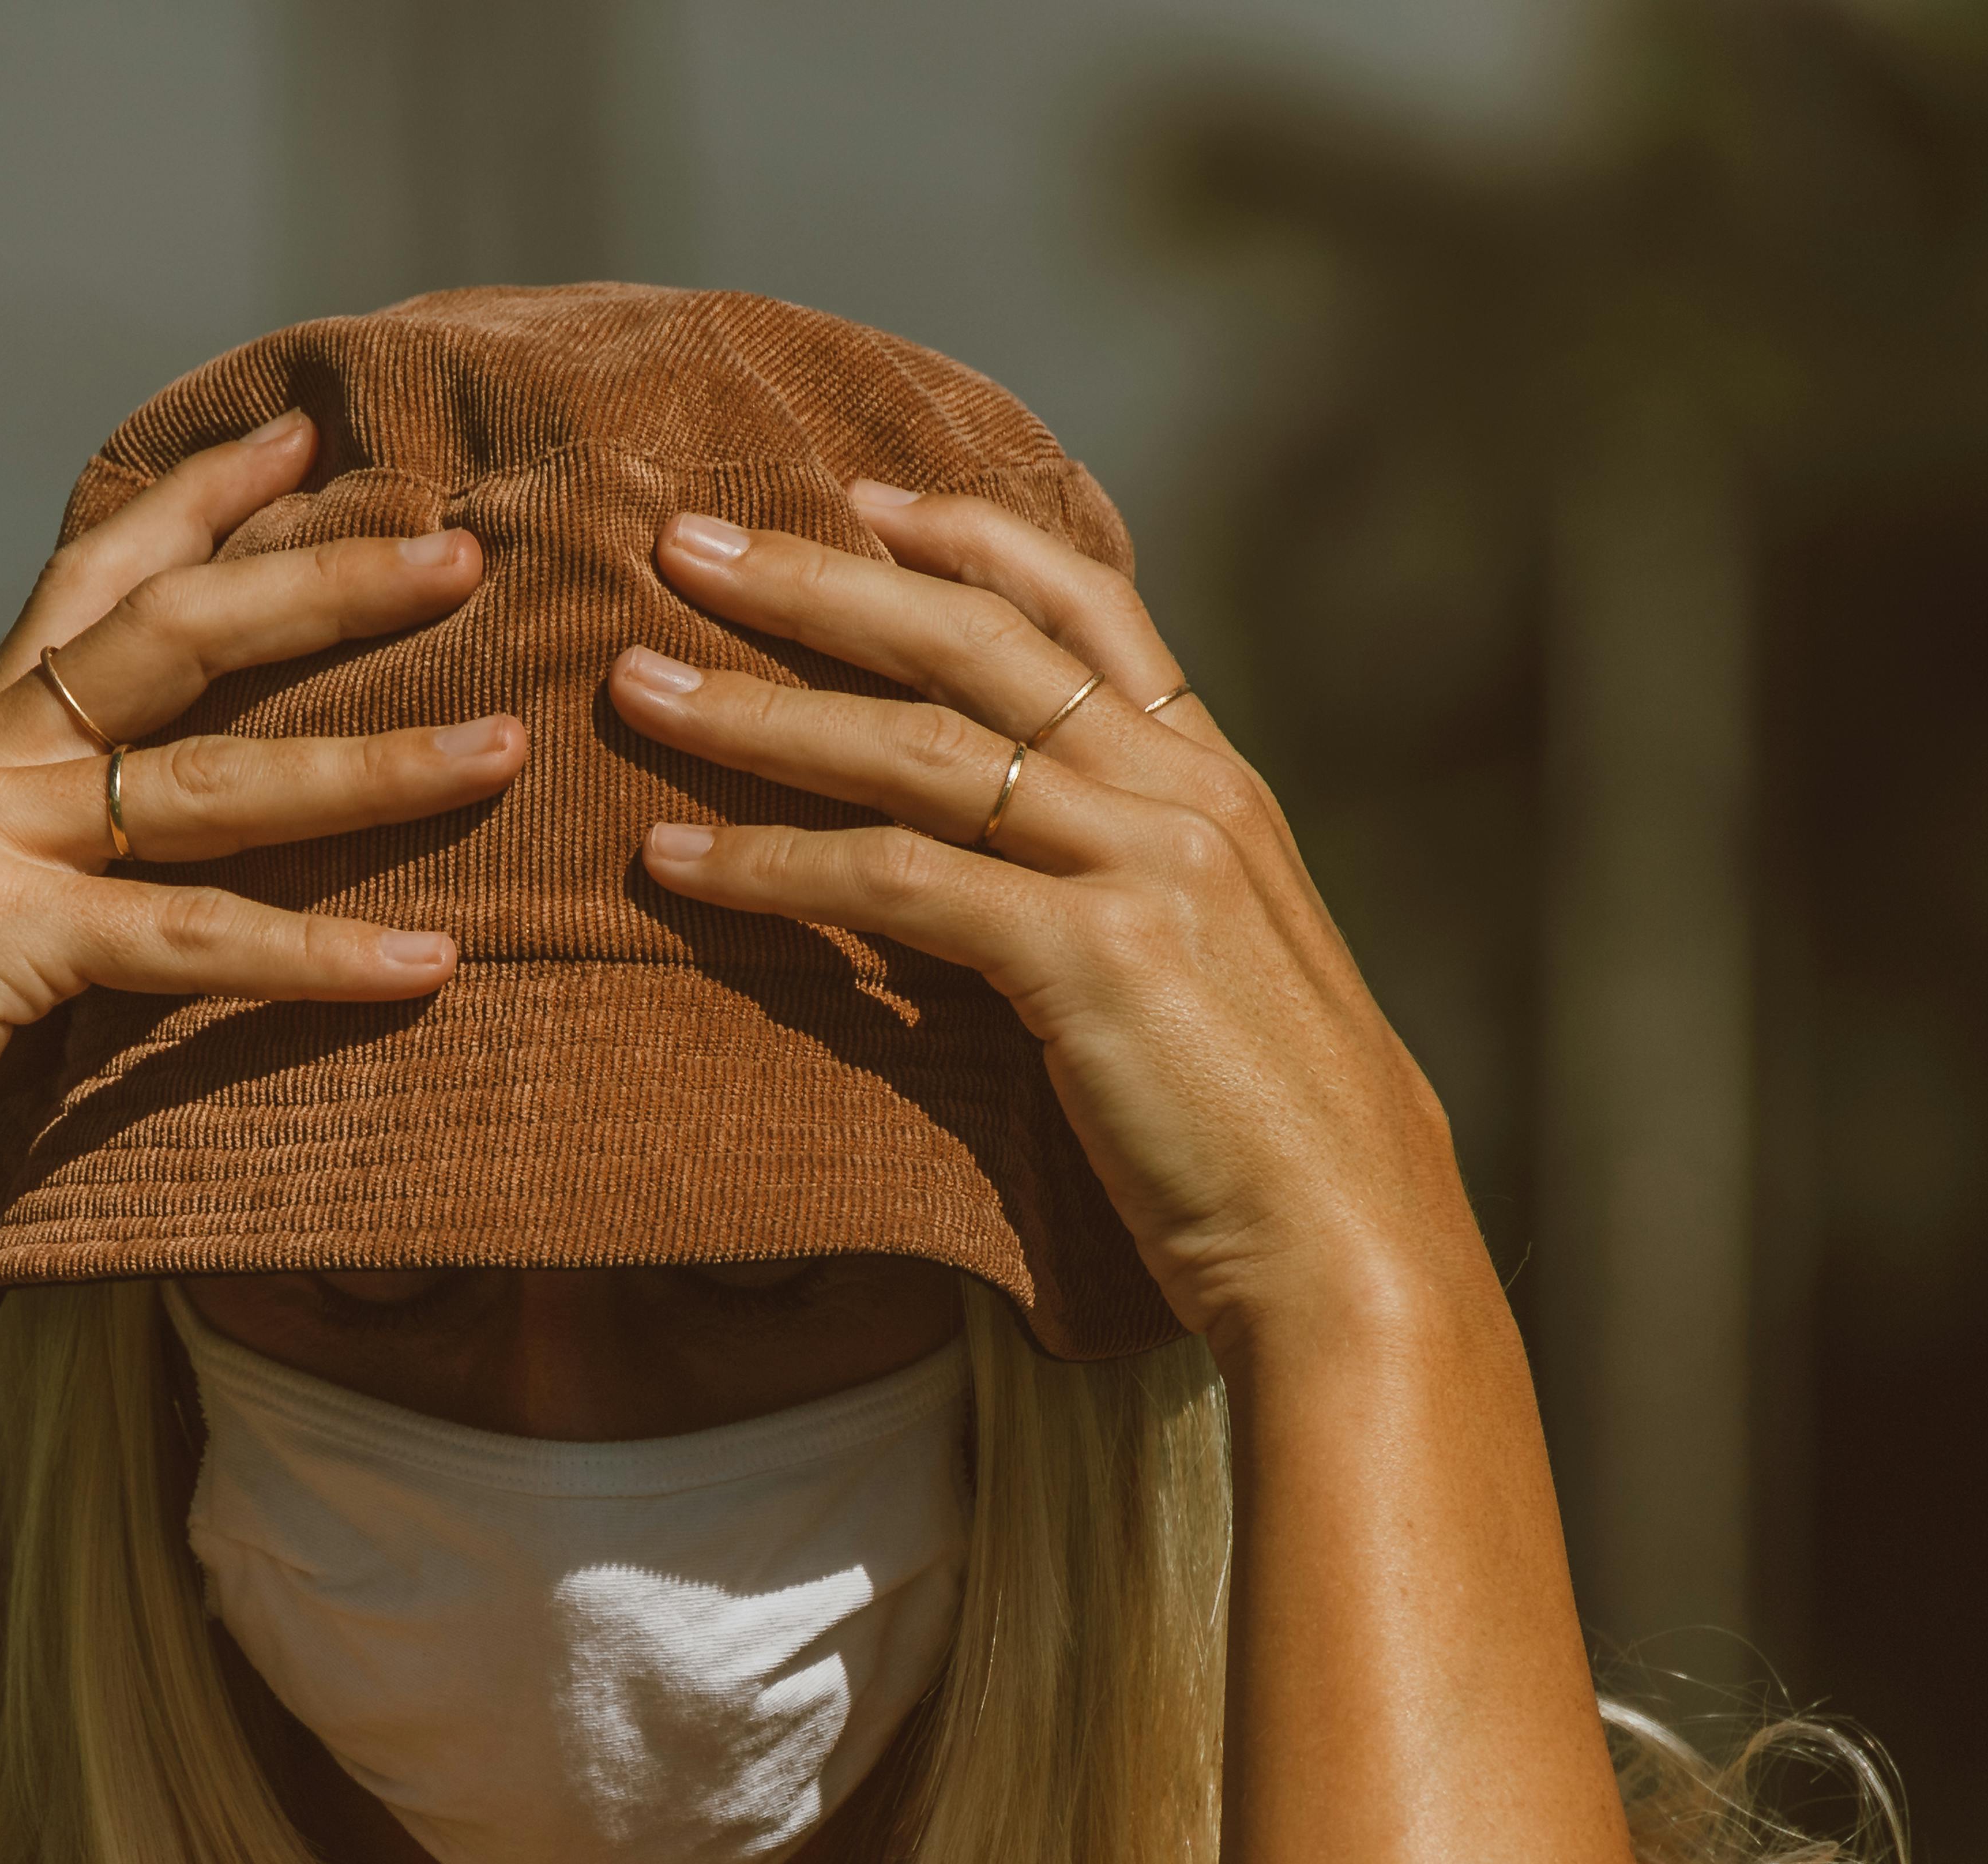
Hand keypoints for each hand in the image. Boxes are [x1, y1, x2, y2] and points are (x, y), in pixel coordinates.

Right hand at [0, 410, 529, 1256]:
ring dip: (374, 764)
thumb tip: (127, 869)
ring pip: (216, 781)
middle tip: (458, 550)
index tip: (300, 442)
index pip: (91, 582)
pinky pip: (194, 940)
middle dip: (323, 581)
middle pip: (176, 632)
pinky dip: (318, 957)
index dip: (196, 500)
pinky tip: (422, 964)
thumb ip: (27, 867)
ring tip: (500, 749)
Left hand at [616, 489, 1475, 1361]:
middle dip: (818, 580)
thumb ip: (1140, 888)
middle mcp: (1186, 795)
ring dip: (756, 711)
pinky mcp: (1093, 958)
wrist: (1352, 1244)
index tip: (855, 495)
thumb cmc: (1271, 1138)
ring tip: (635, 687)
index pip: (1086, 607)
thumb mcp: (1219, 969)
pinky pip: (896, 881)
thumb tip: (1038, 875)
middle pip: (974, 641)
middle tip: (683, 542)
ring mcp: (1144, 866)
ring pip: (915, 745)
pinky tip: (677, 861)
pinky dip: (773, 863)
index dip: (966, 539)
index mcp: (1219, 783)